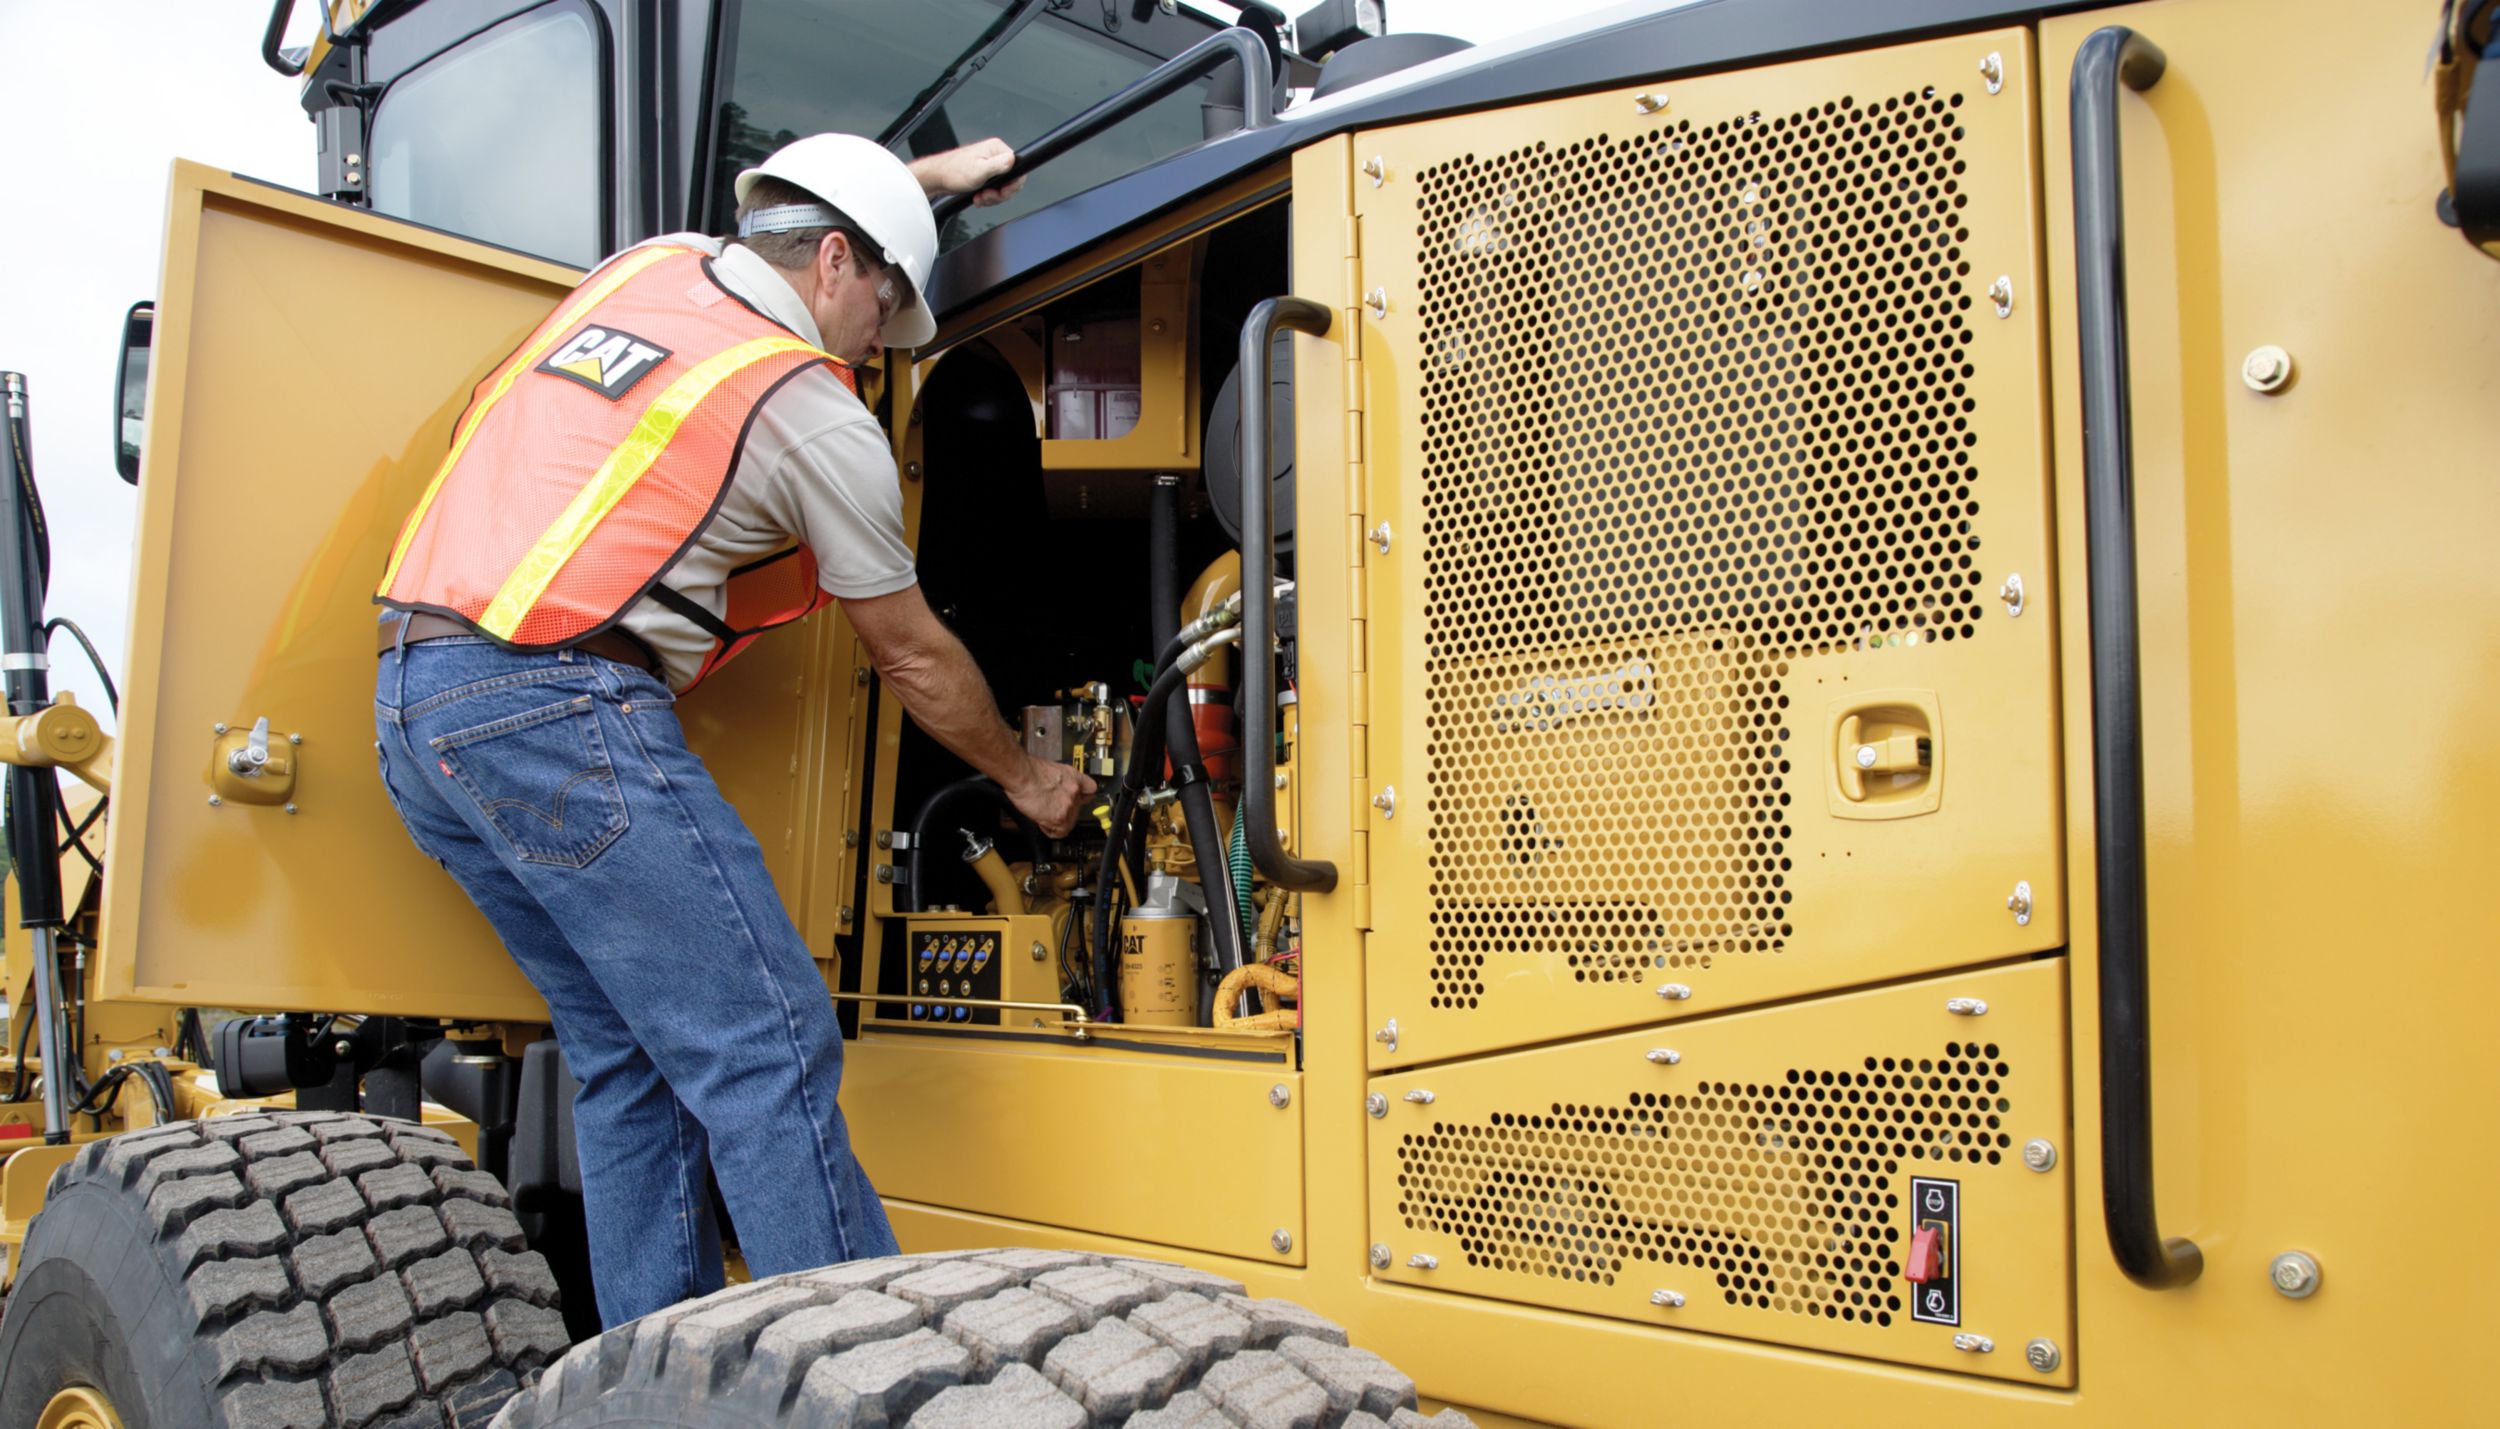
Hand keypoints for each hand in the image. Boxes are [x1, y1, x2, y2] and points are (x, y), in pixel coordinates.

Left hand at [909, 137, 1024, 205]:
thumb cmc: (953, 172)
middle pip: (1012, 180)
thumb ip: (997, 166)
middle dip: (1000, 194)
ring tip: (980, 197)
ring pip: (1003, 187)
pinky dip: (988, 196)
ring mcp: (990, 164)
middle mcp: (995, 155)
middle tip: (987, 196)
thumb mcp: (978, 171)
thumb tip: (1013, 160)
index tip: (1001, 192)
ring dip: (992, 197)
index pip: (1018, 169)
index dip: (1012, 185)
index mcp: (996, 149)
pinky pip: (995, 188)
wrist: (937, 178)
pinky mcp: (985, 173)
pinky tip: (978, 197)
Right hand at [1005, 756, 1094, 839]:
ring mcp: (1069, 805)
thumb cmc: (1029, 770)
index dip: (1081, 797)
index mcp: (1074, 777)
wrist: (1022, 774)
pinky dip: (1048, 829)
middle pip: (1077, 810)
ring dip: (1056, 821)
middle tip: (1051, 808)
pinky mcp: (1059, 818)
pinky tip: (1041, 821)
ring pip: (1068, 822)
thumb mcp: (1053, 769)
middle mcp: (1075, 791)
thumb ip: (1061, 781)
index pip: (1090, 790)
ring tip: (1043, 813)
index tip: (1075, 800)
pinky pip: (1058, 832)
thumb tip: (1056, 789)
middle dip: (1064, 811)